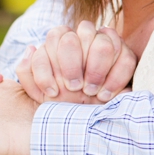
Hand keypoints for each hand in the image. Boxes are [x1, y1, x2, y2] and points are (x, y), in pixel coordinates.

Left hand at [16, 21, 136, 104]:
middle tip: (75, 89)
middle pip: (75, 37)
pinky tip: (106, 94)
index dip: (51, 66)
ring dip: (96, 70)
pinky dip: (115, 78)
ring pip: (102, 43)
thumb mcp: (40, 95)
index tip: (54, 91)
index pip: (53, 38)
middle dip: (72, 66)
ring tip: (92, 93)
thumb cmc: (64, 104)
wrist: (91, 118)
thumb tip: (31, 48)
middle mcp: (82, 36)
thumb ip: (27, 72)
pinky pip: (124, 57)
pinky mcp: (126, 53)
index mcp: (60, 41)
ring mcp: (105, 41)